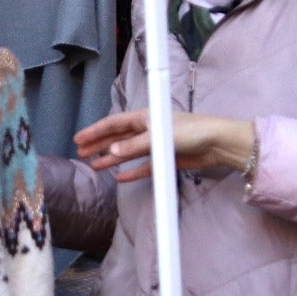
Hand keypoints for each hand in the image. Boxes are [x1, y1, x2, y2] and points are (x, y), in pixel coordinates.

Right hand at [74, 110, 255, 183]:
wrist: (218, 143)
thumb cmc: (192, 131)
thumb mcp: (160, 136)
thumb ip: (135, 146)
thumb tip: (112, 152)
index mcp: (145, 118)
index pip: (114, 124)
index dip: (95, 131)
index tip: (79, 139)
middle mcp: (147, 130)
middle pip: (117, 138)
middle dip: (99, 145)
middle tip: (81, 153)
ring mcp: (155, 146)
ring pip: (127, 153)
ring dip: (111, 158)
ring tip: (95, 165)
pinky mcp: (165, 160)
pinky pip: (143, 167)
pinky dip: (131, 172)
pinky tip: (119, 177)